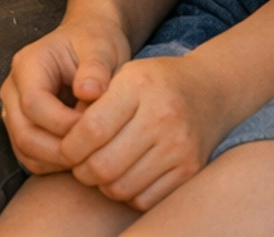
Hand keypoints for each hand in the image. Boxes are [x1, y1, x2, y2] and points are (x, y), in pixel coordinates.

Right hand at [0, 14, 131, 173]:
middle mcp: (13, 88)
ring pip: (25, 150)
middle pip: (24, 133)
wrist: (88, 44)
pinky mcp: (22, 128)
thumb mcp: (102, 48)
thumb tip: (88, 92)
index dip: (64, 124)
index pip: (34, 104)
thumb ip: (96, 68)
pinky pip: (31, 157)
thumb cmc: (95, 44)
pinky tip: (80, 154)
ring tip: (90, 151)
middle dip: (60, 150)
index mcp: (27, 64)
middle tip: (94, 151)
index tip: (96, 127)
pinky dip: (55, 164)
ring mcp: (14, 110)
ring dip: (58, 161)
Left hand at [59, 54, 231, 211]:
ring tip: (100, 170)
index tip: (65, 147)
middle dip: (82, 171)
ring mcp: (179, 147)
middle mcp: (162, 116)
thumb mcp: (125, 74)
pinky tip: (125, 176)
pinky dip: (128, 194)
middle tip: (79, 164)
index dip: (70, 145)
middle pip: (104, 165)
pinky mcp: (190, 170)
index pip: (92, 128)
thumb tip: (64, 140)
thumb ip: (96, 102)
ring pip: (122, 188)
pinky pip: (145, 199)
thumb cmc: (155, 82)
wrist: (209, 90)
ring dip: (103, 185)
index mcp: (139, 86)